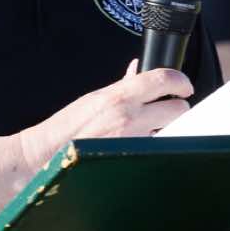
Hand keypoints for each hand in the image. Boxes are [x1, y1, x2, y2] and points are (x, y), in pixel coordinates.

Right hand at [16, 67, 194, 172]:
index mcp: (120, 97)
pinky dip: (156, 147)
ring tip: (151, 129)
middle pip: (178, 108)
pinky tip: (142, 145)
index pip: (163, 79)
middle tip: (169, 107)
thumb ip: (122, 85)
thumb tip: (137, 70)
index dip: (180, 81)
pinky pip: (158, 150)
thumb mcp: (95, 98)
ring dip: (167, 129)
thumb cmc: (67, 128)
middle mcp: (131, 119)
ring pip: (171, 131)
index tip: (183, 85)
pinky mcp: (135, 161)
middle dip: (177, 107)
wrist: (46, 156)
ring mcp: (135, 142)